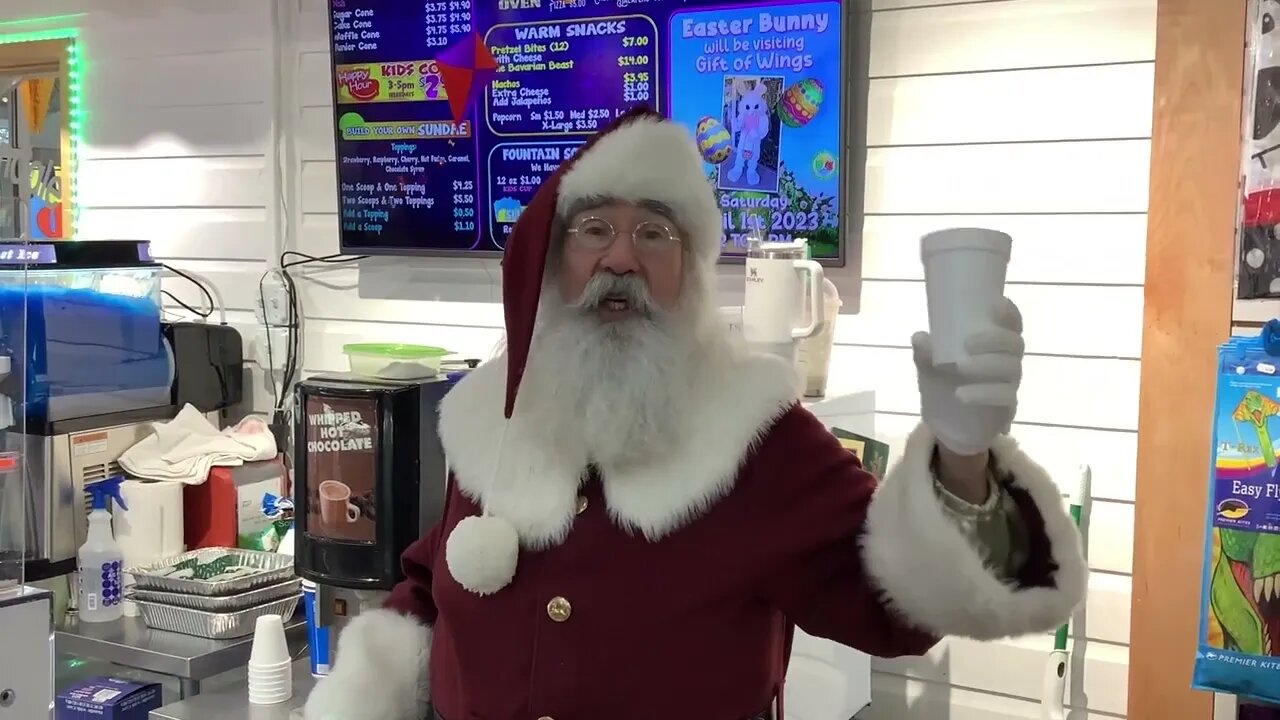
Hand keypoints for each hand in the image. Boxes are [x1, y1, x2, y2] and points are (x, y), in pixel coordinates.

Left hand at [912, 297, 1023, 457]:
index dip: (1008, 312)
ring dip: (986, 365)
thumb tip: (919, 337)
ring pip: (1010, 368)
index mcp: (995, 342)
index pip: (1012, 322)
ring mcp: (1010, 383)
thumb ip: (925, 353)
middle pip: (1014, 344)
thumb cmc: (945, 383)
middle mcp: (1008, 359)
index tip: (996, 304)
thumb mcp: (929, 367)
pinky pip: (1004, 397)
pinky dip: (983, 393)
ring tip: (960, 366)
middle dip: (994, 339)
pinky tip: (962, 394)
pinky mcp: (1008, 406)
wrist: (948, 423)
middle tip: (967, 343)